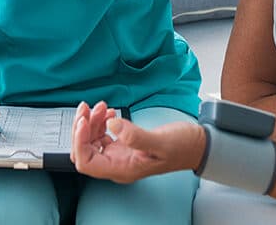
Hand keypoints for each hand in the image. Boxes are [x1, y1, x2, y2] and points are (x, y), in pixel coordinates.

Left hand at [70, 100, 205, 182]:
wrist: (196, 145)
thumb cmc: (181, 147)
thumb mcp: (159, 142)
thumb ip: (135, 135)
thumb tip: (112, 124)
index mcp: (122, 169)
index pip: (86, 162)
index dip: (79, 141)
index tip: (83, 120)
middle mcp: (117, 164)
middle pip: (85, 151)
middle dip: (82, 128)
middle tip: (88, 107)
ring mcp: (120, 154)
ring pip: (92, 140)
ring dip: (92, 121)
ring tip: (101, 106)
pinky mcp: (125, 144)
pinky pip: (103, 135)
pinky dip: (101, 121)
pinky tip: (109, 112)